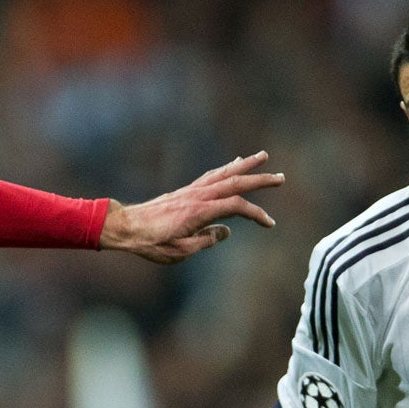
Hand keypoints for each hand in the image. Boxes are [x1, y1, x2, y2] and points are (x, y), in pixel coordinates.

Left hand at [99, 152, 282, 263]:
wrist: (127, 228)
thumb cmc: (152, 243)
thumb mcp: (181, 251)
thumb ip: (206, 240)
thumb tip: (224, 232)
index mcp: (200, 211)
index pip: (237, 206)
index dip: (256, 214)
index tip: (270, 223)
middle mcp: (198, 196)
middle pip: (235, 182)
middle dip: (260, 179)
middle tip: (281, 177)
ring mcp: (192, 191)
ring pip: (224, 174)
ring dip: (245, 165)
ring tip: (262, 156)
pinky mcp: (185, 191)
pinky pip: (211, 176)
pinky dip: (226, 169)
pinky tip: (233, 165)